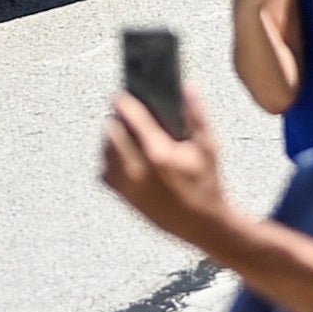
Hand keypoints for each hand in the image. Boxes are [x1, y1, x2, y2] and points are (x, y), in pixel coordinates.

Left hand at [98, 90, 224, 240]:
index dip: (122, 103)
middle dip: (117, 121)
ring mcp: (128, 185)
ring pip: (104, 153)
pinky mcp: (124, 198)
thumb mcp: (208, 147)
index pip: (130, 119)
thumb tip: (189, 87)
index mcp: (158, 153)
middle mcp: (138, 169)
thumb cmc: (207, 183)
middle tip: (124, 116)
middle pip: (111, 133)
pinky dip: (109, 162)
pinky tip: (123, 157)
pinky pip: (104, 173)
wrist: (202, 224)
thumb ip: (197, 115)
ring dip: (111, 140)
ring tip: (123, 134)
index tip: (119, 96)